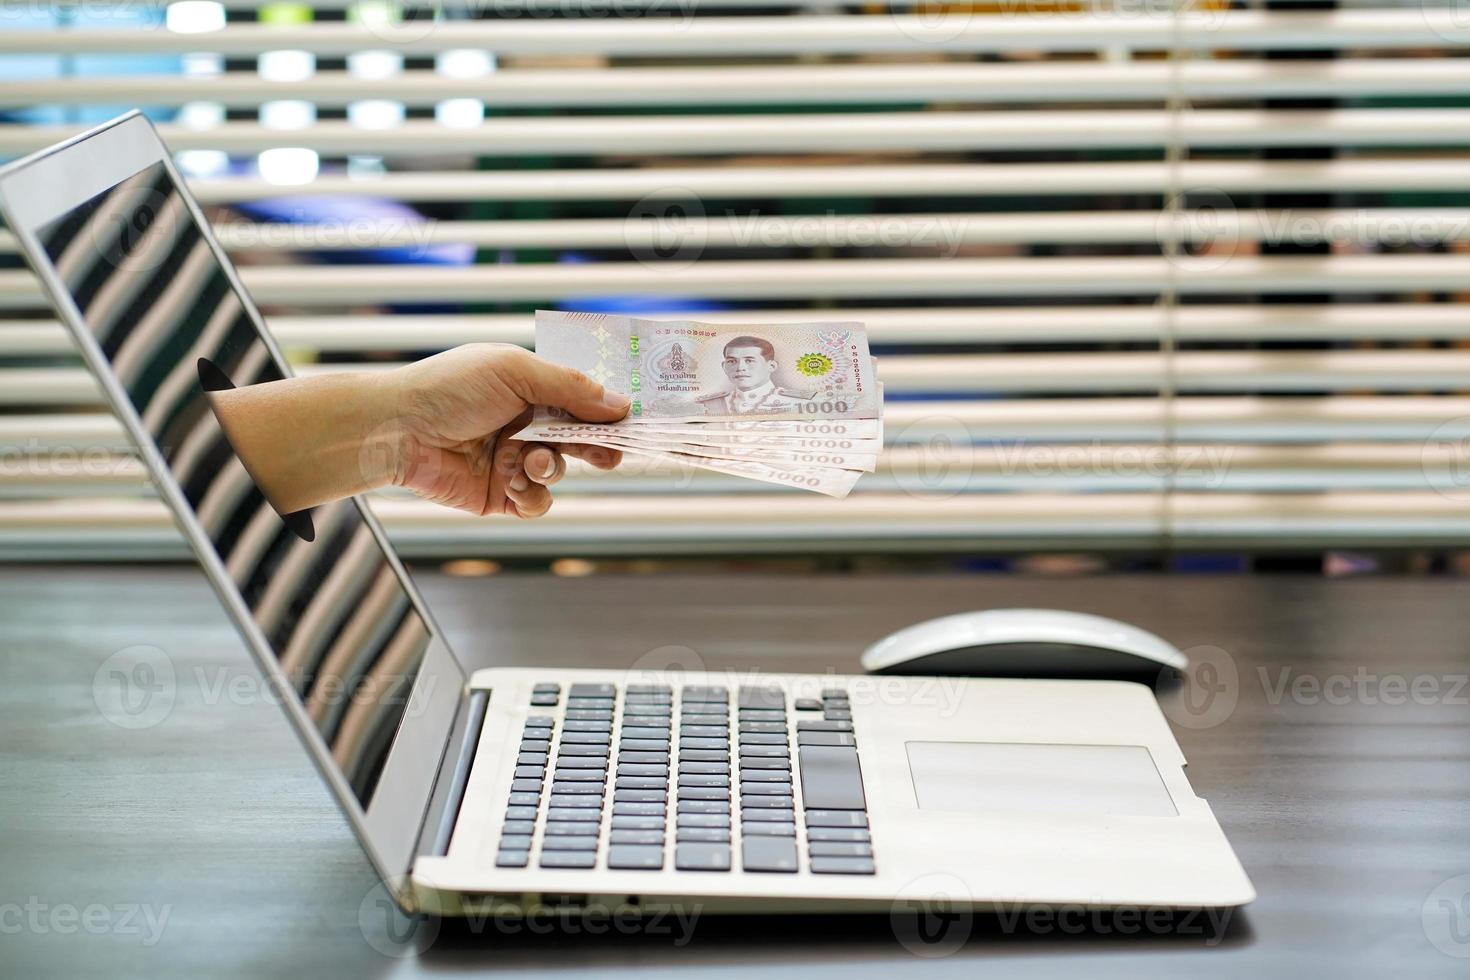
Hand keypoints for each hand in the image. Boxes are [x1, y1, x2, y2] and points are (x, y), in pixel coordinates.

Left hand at [388, 344, 628, 516]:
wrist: (396, 430)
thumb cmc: (447, 388)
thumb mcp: (514, 371)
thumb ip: (569, 387)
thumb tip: (618, 403)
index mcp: (528, 389)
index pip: (580, 400)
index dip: (606, 411)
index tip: (632, 421)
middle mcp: (523, 424)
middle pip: (578, 438)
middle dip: (597, 446)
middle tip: (612, 453)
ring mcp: (512, 461)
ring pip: (559, 471)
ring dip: (551, 467)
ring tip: (529, 461)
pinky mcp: (499, 495)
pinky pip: (537, 503)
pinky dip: (534, 496)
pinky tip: (515, 483)